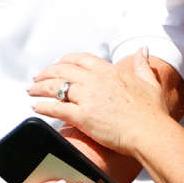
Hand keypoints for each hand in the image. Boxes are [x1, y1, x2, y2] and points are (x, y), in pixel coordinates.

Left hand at [29, 50, 165, 153]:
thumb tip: (141, 50)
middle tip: (37, 77)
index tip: (57, 64)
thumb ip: (142, 64)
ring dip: (40, 88)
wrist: (150, 132)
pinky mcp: (82, 117)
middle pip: (63, 71)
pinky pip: (57, 108)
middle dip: (46, 73)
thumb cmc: (152, 112)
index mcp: (109, 72)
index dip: (65, 60)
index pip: (81, 59)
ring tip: (31, 90)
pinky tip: (36, 107)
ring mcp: (87, 98)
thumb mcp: (149, 82)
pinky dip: (43, 107)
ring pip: (56, 87)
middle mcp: (95, 81)